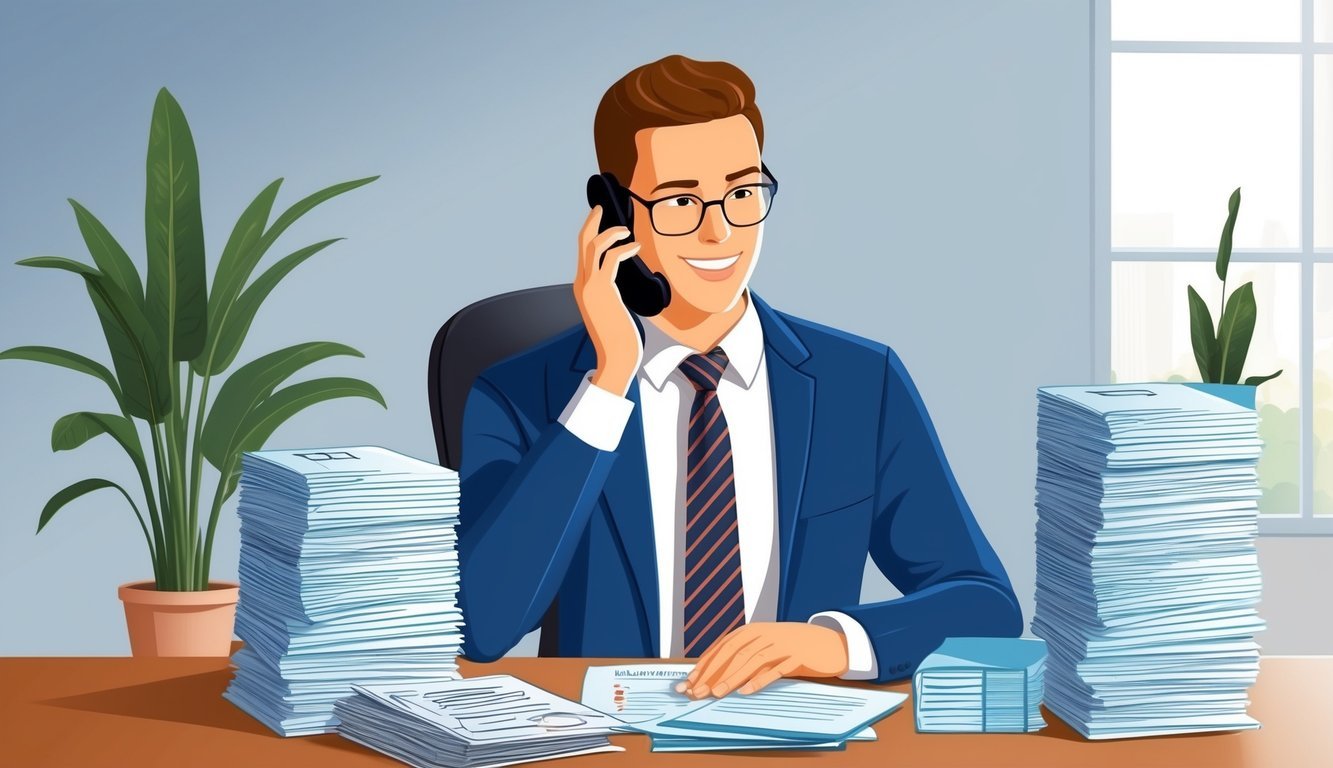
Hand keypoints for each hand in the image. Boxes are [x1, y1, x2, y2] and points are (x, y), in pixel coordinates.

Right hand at [575, 205, 643, 396]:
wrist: (615, 358)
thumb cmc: (617, 337)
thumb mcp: (611, 310)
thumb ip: (610, 294)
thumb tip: (620, 284)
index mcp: (582, 287)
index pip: (582, 251)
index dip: (590, 232)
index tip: (600, 219)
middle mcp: (581, 283)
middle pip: (582, 241)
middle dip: (592, 221)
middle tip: (602, 206)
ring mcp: (590, 286)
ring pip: (594, 245)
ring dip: (610, 232)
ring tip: (626, 229)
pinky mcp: (603, 290)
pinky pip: (611, 258)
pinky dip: (624, 248)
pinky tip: (636, 247)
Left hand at [673, 622, 850, 698]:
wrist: (828, 643)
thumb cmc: (791, 647)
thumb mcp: (764, 646)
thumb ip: (742, 656)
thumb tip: (712, 676)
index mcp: (752, 630)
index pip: (722, 647)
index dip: (704, 665)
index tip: (689, 683)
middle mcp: (764, 634)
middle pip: (732, 653)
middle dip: (712, 673)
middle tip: (698, 692)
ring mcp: (781, 644)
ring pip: (751, 660)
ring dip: (731, 678)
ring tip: (717, 693)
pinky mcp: (797, 657)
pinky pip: (775, 669)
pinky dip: (759, 680)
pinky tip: (747, 691)